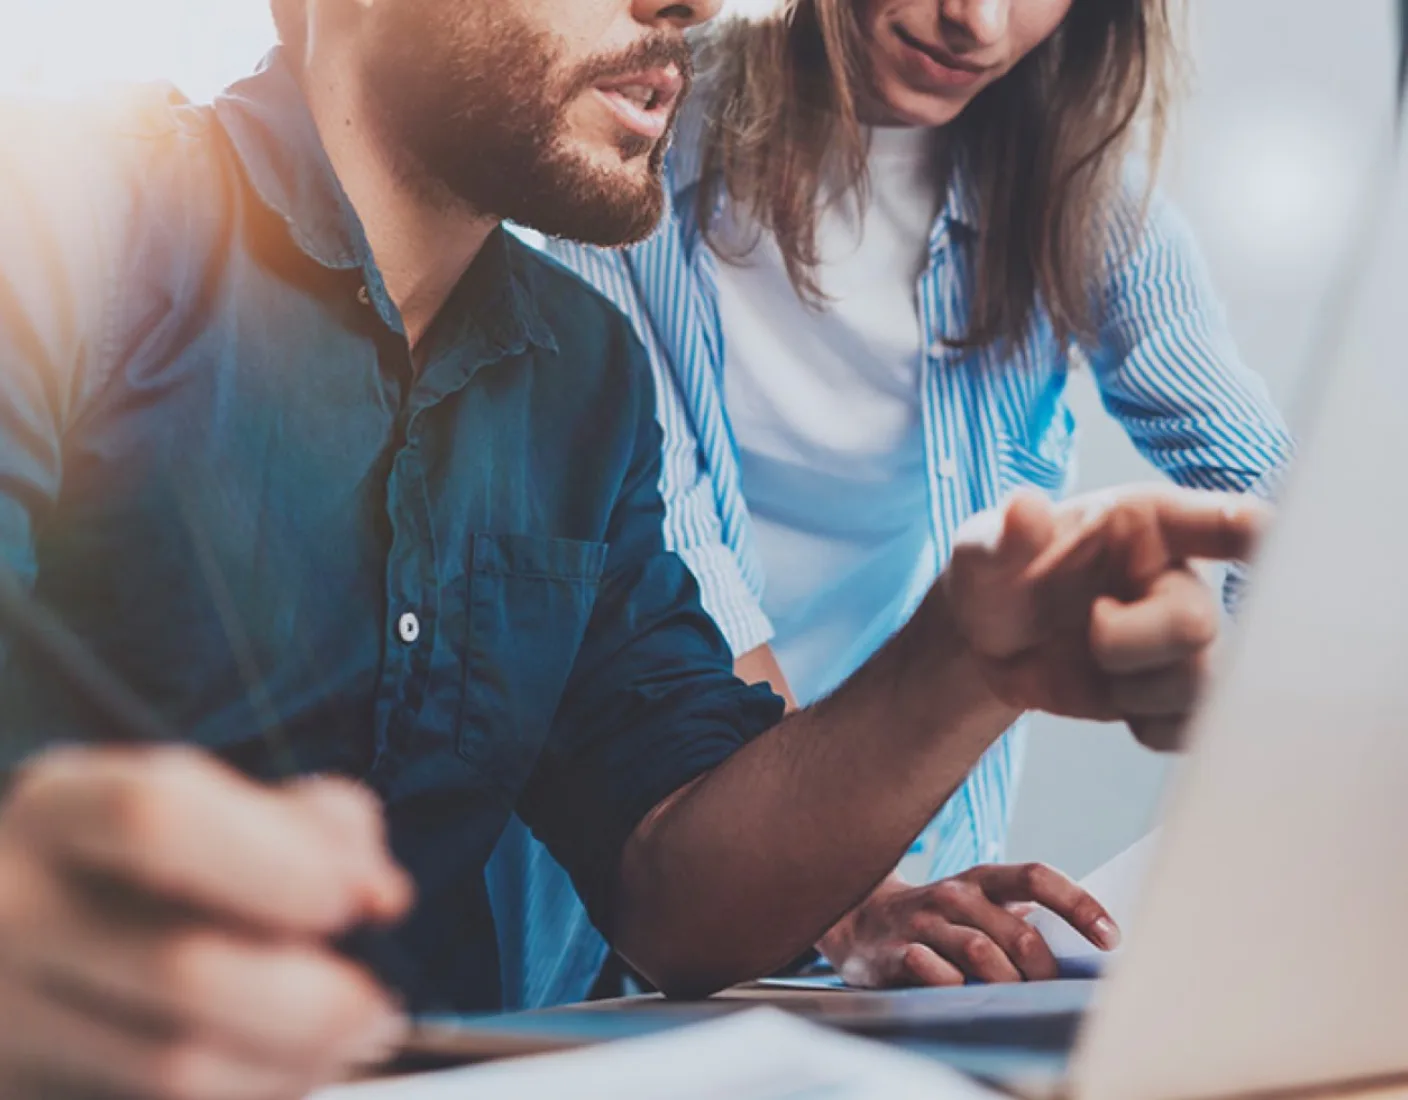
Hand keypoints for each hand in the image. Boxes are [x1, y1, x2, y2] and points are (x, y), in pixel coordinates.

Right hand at [0, 746, 413, 1099]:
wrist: (26, 933)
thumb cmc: (158, 864)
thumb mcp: (222, 808)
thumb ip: (318, 826)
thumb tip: (379, 893)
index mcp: (62, 807)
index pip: (156, 817)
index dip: (276, 864)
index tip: (350, 902)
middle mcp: (14, 908)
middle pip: (180, 970)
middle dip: (314, 1000)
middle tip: (376, 1005)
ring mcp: (5, 1017)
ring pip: (173, 1068)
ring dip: (294, 1063)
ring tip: (345, 1043)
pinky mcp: (27, 1091)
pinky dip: (254, 1093)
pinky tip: (284, 1072)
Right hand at [819, 866, 1116, 987]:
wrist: (857, 917)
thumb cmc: (937, 916)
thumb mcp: (977, 904)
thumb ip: (1019, 918)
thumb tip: (1087, 945)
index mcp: (982, 879)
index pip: (1037, 878)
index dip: (1078, 905)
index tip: (1111, 938)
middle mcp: (954, 895)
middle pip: (1016, 932)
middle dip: (1043, 970)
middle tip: (1052, 992)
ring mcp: (923, 923)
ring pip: (980, 954)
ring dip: (1006, 983)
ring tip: (1013, 999)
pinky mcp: (895, 952)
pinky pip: (935, 973)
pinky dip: (955, 987)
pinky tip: (960, 993)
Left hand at [940, 486, 1269, 749]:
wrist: (988, 644)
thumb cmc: (996, 577)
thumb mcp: (983, 550)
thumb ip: (1004, 535)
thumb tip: (1024, 508)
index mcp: (1147, 525)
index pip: (1220, 521)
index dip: (1254, 532)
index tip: (1268, 537)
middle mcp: (1176, 578)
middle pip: (1198, 623)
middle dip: (1130, 642)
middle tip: (1090, 626)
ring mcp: (1179, 640)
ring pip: (1201, 683)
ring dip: (1135, 690)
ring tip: (1093, 665)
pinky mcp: (1172, 692)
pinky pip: (1192, 726)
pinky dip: (1151, 727)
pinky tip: (1115, 704)